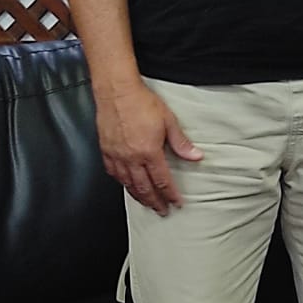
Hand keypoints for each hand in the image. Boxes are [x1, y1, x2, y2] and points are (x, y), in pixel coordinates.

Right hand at [95, 81, 202, 215]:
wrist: (117, 92)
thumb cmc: (142, 103)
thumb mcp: (169, 121)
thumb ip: (181, 143)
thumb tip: (196, 156)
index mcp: (148, 152)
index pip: (162, 181)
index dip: (170, 194)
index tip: (176, 203)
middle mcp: (131, 158)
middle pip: (144, 188)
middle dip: (155, 202)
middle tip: (162, 211)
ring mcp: (117, 156)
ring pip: (127, 184)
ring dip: (139, 197)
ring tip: (147, 204)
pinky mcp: (106, 151)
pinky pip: (114, 174)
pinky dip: (122, 184)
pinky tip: (126, 186)